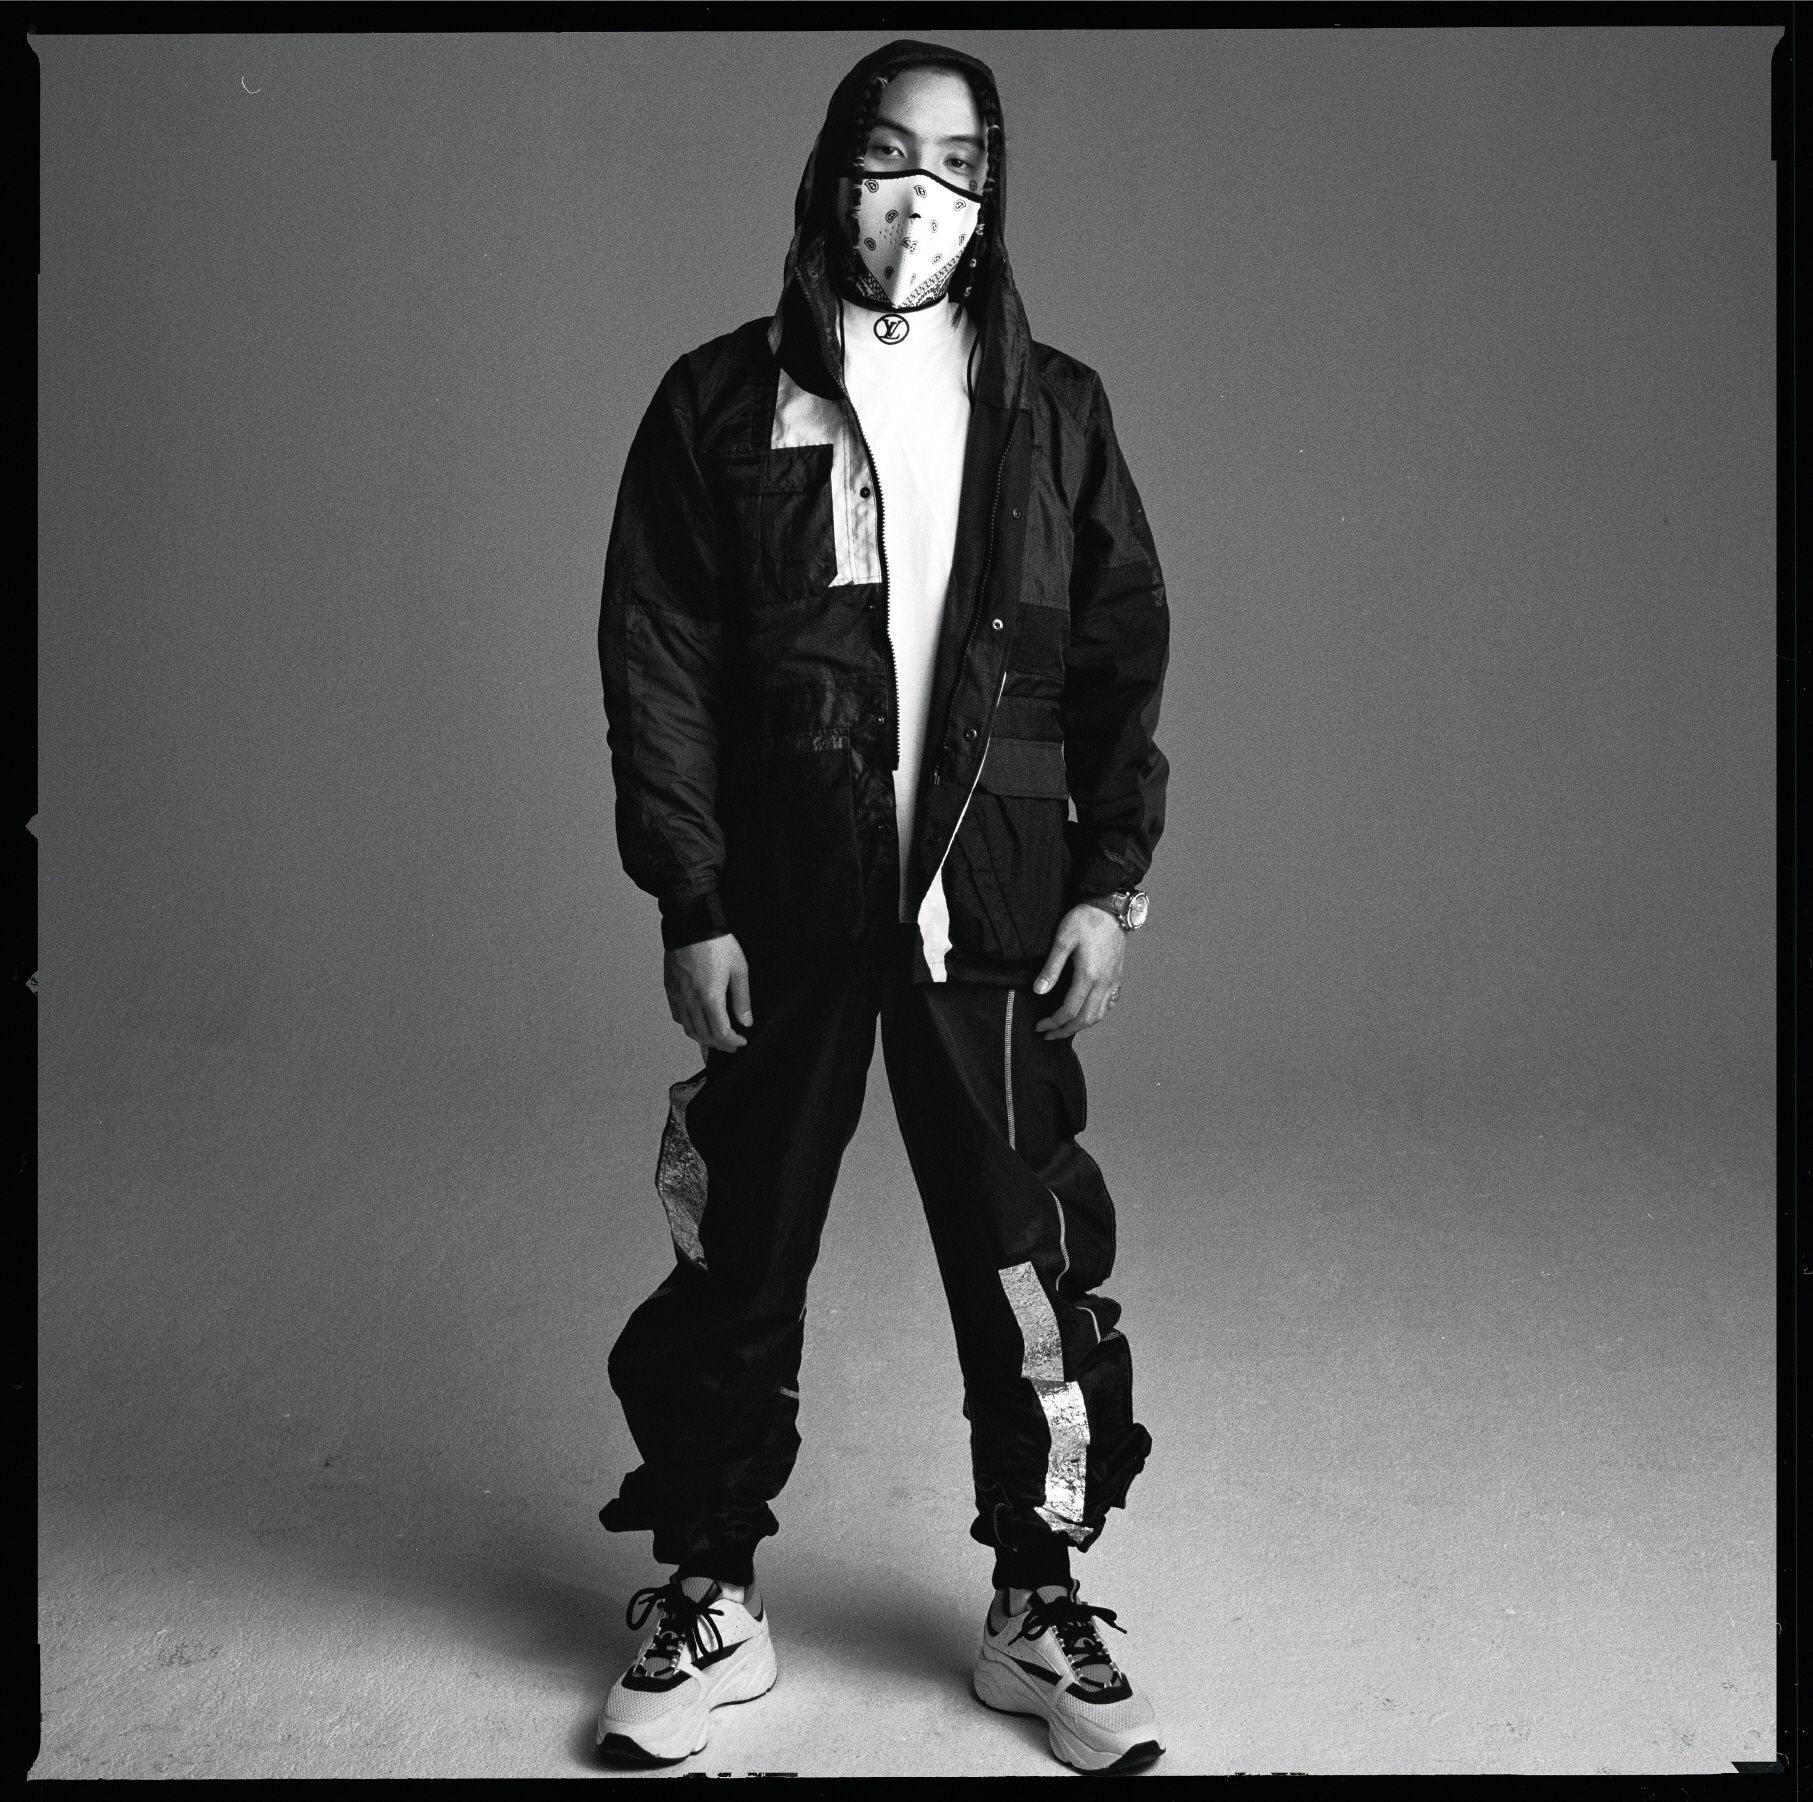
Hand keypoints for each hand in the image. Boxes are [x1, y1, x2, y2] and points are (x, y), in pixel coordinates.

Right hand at [664, 933, 752, 1051]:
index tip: (741, 1041)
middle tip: (732, 1044)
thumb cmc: (716, 943)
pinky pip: (678, 1016)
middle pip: (704, 1036)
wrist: (690, 924)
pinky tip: (699, 1022)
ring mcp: (678, 996)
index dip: (732, 1042)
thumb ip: (742, 999)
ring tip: (717, 1038)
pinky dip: (689, 1025)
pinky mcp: (670, 989)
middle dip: (720, 1044)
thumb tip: (746, 1021)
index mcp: (710, 997)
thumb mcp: (739, 969)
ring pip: (689, 1029)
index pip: (721, 1033)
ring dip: (704, 1038)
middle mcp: (691, 1000)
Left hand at [1032, 902, 1126, 1039]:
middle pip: (1086, 1019)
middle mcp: (1104, 982)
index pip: (1070, 1011)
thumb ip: (1051, 968)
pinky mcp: (1117, 976)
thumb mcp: (1062, 940)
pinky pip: (1109, 1004)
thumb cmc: (1085, 919)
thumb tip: (1039, 991)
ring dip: (1081, 1026)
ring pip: (1099, 1015)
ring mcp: (1113, 980)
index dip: (1053, 1022)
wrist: (1111, 907)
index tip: (1040, 1026)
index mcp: (1088, 976)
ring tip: (1064, 1028)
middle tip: (1049, 1035)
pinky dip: (1096, 1015)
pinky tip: (1086, 1014)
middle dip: (1066, 1031)